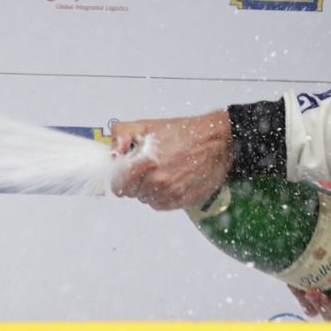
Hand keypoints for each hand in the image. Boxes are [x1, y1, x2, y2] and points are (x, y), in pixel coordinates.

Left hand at [110, 110, 232, 210]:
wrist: (218, 141)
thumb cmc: (185, 132)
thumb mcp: (148, 125)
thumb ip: (122, 134)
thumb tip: (112, 152)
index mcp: (146, 163)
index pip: (119, 187)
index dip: (122, 178)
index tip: (128, 172)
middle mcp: (158, 182)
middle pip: (133, 194)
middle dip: (137, 182)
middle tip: (151, 167)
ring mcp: (172, 193)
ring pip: (148, 200)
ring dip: (152, 190)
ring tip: (166, 172)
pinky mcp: (185, 200)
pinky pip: (164, 205)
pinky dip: (165, 196)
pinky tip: (174, 180)